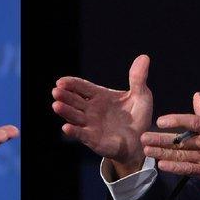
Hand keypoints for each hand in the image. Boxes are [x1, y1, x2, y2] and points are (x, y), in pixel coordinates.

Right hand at [52, 55, 153, 175]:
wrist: (140, 141)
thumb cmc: (138, 117)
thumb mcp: (141, 96)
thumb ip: (138, 78)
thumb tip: (144, 57)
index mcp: (99, 96)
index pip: (82, 87)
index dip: (71, 83)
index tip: (61, 81)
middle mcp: (91, 110)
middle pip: (74, 100)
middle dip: (65, 96)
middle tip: (56, 91)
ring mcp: (90, 125)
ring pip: (74, 116)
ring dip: (65, 111)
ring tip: (56, 105)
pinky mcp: (93, 140)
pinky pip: (82, 134)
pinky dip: (74, 131)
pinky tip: (66, 127)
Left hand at [141, 92, 199, 193]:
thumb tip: (196, 96)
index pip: (195, 122)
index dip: (177, 120)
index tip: (161, 121)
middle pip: (183, 140)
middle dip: (162, 139)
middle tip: (144, 136)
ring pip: (183, 155)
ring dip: (163, 152)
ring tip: (147, 149)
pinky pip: (189, 169)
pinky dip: (175, 167)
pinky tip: (162, 164)